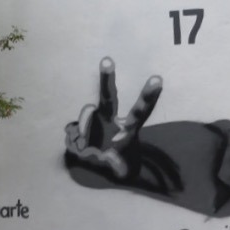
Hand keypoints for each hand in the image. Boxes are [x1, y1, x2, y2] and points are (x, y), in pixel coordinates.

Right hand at [65, 57, 162, 178]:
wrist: (100, 168)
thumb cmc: (119, 164)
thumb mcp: (123, 170)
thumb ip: (117, 165)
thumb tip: (105, 155)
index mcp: (128, 128)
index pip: (141, 111)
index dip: (149, 96)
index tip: (158, 79)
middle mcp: (111, 119)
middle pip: (109, 96)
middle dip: (107, 78)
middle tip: (107, 59)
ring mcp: (94, 120)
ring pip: (85, 114)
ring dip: (83, 131)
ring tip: (87, 150)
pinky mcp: (78, 126)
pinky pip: (72, 129)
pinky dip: (74, 142)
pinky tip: (80, 149)